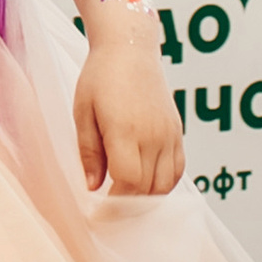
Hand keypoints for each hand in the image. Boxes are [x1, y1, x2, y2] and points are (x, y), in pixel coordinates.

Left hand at [73, 21, 183, 195]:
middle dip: (128, 205)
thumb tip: (93, 187)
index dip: (114, 204)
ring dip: (147, 198)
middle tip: (110, 212)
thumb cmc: (99, 77)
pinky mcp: (177, 131)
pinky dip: (165, 184)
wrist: (130, 48)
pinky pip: (178, 169)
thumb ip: (89, 152)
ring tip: (127, 201)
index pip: (127, 182)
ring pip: (165, 184)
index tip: (100, 213)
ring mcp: (169, 134)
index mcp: (125, 130)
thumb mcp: (83, 112)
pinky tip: (147, 185)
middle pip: (146, 188)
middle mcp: (152, 135)